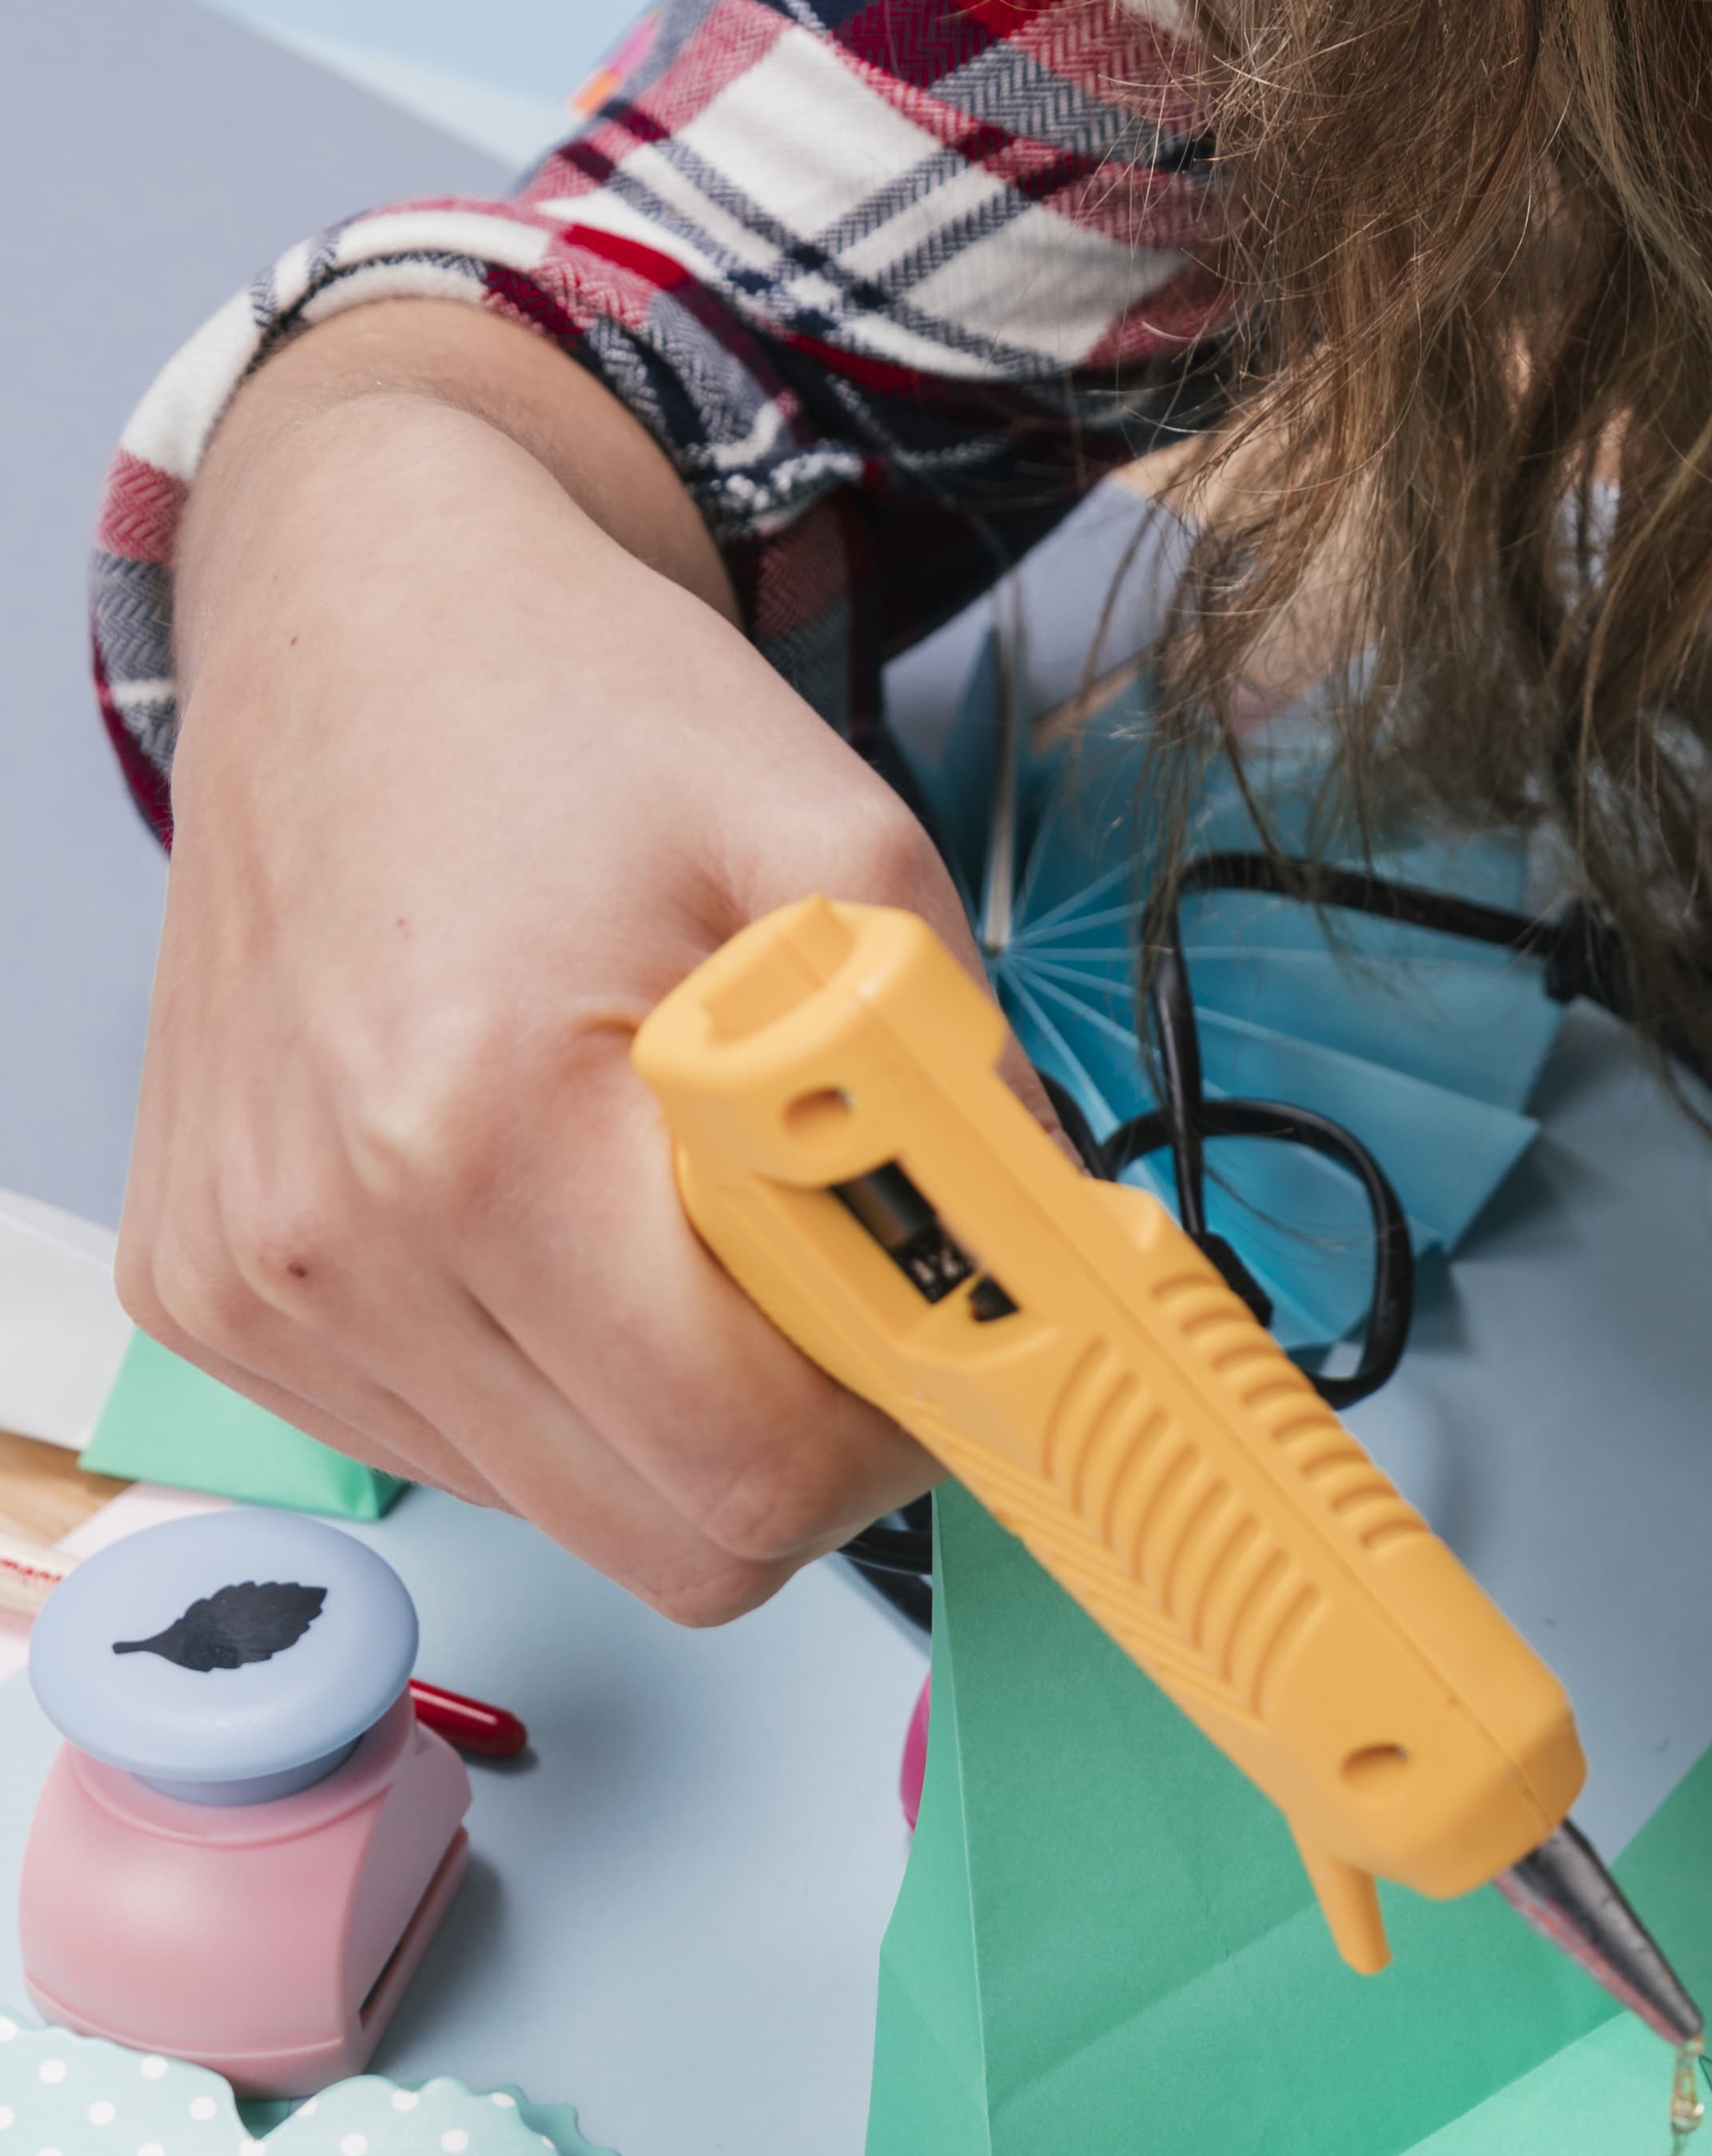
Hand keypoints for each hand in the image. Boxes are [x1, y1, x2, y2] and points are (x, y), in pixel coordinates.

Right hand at [126, 329, 957, 1620]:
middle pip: (670, 1542)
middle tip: (830, 1299)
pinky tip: (547, 1224)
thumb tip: (1053, 1278)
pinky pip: (460, 1454)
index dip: (886, 1437)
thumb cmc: (574, 714)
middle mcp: (337, 1243)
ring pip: (574, 1514)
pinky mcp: (214, 1304)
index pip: (747, 1471)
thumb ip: (959, 1091)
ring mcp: (259, 1291)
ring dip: (667, 1416)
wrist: (349, 613)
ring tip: (667, 1218)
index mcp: (482, 1136)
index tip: (932, 1343)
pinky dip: (549, 1384)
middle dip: (796, 1451)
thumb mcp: (840, 852)